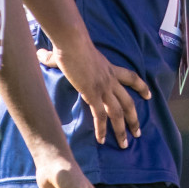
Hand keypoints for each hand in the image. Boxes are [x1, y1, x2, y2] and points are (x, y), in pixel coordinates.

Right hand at [37, 34, 150, 148]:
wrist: (73, 42)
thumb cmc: (71, 45)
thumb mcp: (70, 52)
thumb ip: (55, 56)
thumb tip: (40, 53)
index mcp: (110, 69)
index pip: (131, 78)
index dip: (141, 87)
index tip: (148, 95)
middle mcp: (111, 80)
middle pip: (128, 102)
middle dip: (134, 119)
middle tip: (137, 133)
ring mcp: (103, 88)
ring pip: (118, 112)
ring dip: (122, 129)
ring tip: (124, 144)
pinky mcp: (93, 94)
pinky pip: (100, 115)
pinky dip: (101, 129)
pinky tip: (101, 140)